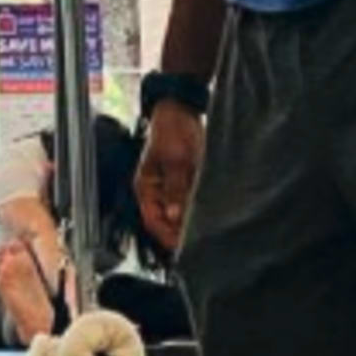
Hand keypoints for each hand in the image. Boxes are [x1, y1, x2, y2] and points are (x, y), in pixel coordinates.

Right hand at [135, 97, 203, 256]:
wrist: (182, 109)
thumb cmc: (173, 130)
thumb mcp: (177, 160)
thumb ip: (175, 189)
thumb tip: (174, 216)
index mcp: (145, 187)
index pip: (152, 220)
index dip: (166, 235)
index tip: (183, 246)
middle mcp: (155, 191)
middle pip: (165, 221)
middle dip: (179, 233)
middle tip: (199, 243)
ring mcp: (168, 187)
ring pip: (177, 214)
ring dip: (189, 222)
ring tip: (206, 232)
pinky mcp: (182, 182)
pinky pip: (187, 203)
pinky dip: (196, 210)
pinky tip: (209, 215)